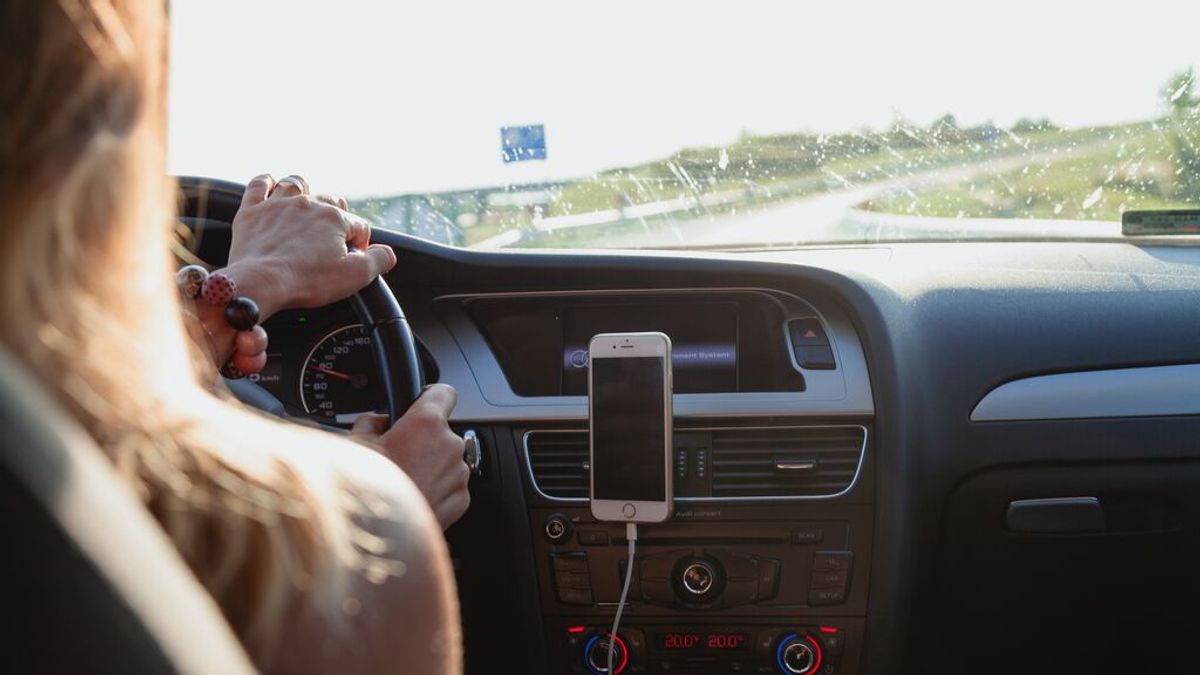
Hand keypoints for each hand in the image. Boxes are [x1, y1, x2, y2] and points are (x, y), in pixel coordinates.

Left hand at [224, 174, 396, 317]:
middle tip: (332, 239)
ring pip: (297, 184)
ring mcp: (277, 204)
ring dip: (306, 193)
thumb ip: (379, 260)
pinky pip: (259, 184)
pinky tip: (271, 186)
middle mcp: (308, 204)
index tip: (352, 260)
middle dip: (337, 217)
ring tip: (307, 208)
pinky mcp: (252, 211)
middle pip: (332, 201)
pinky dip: (267, 182)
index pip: (359, 226)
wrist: (260, 283)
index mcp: (334, 218)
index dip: (360, 244)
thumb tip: (388, 253)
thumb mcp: (355, 276)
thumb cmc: (307, 280)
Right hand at [350, 384, 469, 528]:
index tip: (421, 401)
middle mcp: (450, 446)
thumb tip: (375, 421)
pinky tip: (411, 497)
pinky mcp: (461, 500)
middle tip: (395, 455)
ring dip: (429, 465)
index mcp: (426, 424)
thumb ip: (370, 423)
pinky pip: (449, 485)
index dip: (430, 395)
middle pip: (440, 431)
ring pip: (445, 460)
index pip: (443, 392)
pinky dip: (435, 489)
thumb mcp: (355, 446)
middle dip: (421, 439)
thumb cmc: (366, 492)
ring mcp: (458, 474)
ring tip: (401, 481)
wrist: (379, 539)